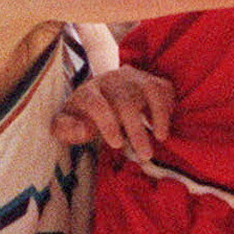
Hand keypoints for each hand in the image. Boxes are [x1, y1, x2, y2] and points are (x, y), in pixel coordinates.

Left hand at [52, 65, 172, 160]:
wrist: (97, 93)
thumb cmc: (82, 115)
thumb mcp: (65, 124)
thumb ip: (65, 129)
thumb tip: (83, 130)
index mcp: (87, 91)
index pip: (95, 103)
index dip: (107, 123)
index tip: (116, 144)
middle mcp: (111, 80)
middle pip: (125, 99)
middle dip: (136, 128)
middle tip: (145, 155)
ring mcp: (132, 78)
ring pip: (149, 88)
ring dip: (158, 113)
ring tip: (161, 138)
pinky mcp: (149, 79)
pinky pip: (163, 87)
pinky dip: (168, 105)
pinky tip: (163, 126)